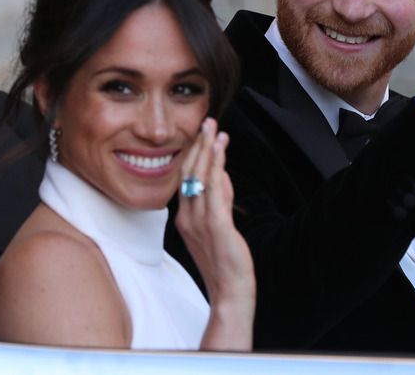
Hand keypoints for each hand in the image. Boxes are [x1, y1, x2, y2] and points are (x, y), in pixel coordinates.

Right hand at [176, 117, 254, 350]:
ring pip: (200, 177)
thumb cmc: (225, 262)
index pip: (186, 179)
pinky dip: (216, 166)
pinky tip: (220, 150)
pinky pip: (214, 190)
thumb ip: (220, 200)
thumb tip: (223, 176)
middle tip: (207, 122)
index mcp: (184, 218)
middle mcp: (187, 217)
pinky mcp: (216, 225)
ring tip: (214, 128)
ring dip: (208, 150)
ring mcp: (199, 221)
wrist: (230, 292)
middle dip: (199, 145)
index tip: (202, 134)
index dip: (193, 154)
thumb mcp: (219, 226)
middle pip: (189, 173)